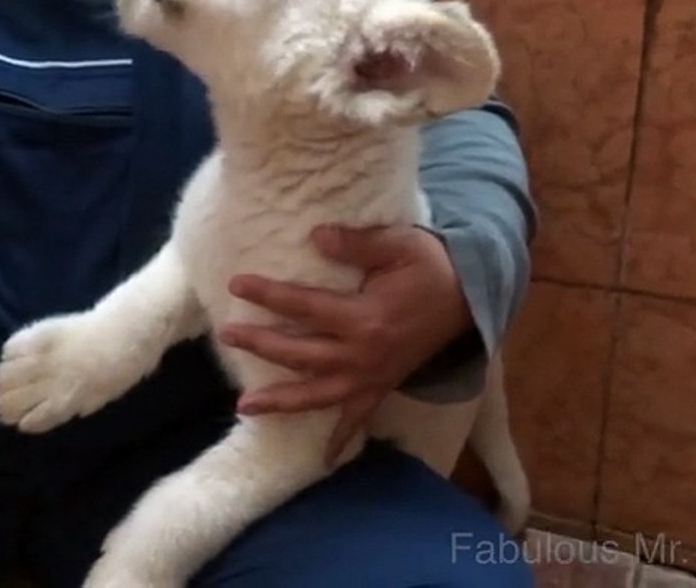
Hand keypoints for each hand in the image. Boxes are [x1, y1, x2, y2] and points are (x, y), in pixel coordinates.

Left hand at [219, 225, 473, 465]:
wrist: (469, 298)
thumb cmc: (429, 266)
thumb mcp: (399, 244)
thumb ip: (357, 243)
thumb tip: (317, 236)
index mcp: (364, 317)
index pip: (304, 306)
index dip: (268, 294)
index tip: (237, 284)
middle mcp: (362, 354)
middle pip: (301, 354)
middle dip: (260, 345)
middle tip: (226, 335)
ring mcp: (371, 377)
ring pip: (318, 394)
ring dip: (281, 402)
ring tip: (244, 407)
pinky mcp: (381, 387)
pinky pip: (358, 418)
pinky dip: (340, 439)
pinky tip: (323, 460)